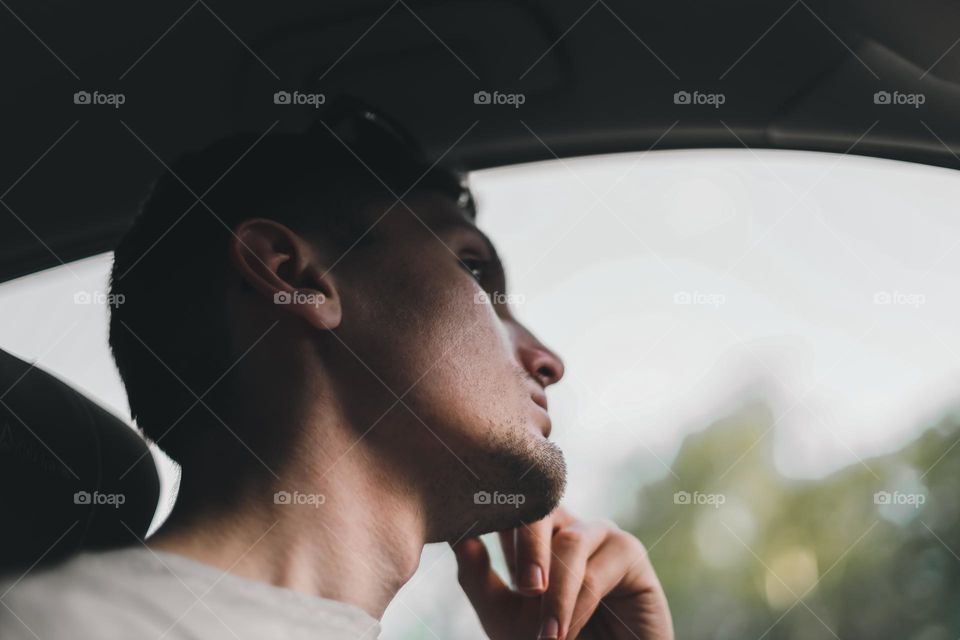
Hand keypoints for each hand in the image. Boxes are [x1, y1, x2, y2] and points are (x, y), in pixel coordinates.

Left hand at [452, 506, 672, 639]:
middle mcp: (565, 524)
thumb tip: (458, 534)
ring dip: (556, 596)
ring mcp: (598, 534)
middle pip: (540, 506)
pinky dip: (577, 607)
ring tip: (548, 637)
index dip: (492, 510)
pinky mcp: (630, 553)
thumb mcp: (502, 615)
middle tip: (525, 591)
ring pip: (569, 544)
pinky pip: (596, 571)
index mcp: (532, 534)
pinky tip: (565, 634)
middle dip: (528, 544)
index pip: (509, 505)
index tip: (469, 523)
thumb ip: (477, 575)